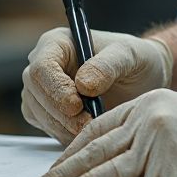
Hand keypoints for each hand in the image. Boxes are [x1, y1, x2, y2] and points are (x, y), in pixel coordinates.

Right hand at [21, 27, 172, 144]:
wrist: (141, 78)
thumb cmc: (135, 59)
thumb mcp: (129, 55)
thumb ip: (108, 65)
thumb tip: (83, 84)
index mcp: (57, 43)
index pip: (41, 68)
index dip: (56, 90)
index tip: (77, 106)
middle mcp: (43, 64)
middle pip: (35, 93)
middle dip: (60, 113)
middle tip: (88, 125)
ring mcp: (41, 89)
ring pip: (37, 113)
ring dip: (63, 127)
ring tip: (93, 128)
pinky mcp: (46, 110)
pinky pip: (45, 126)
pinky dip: (64, 134)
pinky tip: (86, 132)